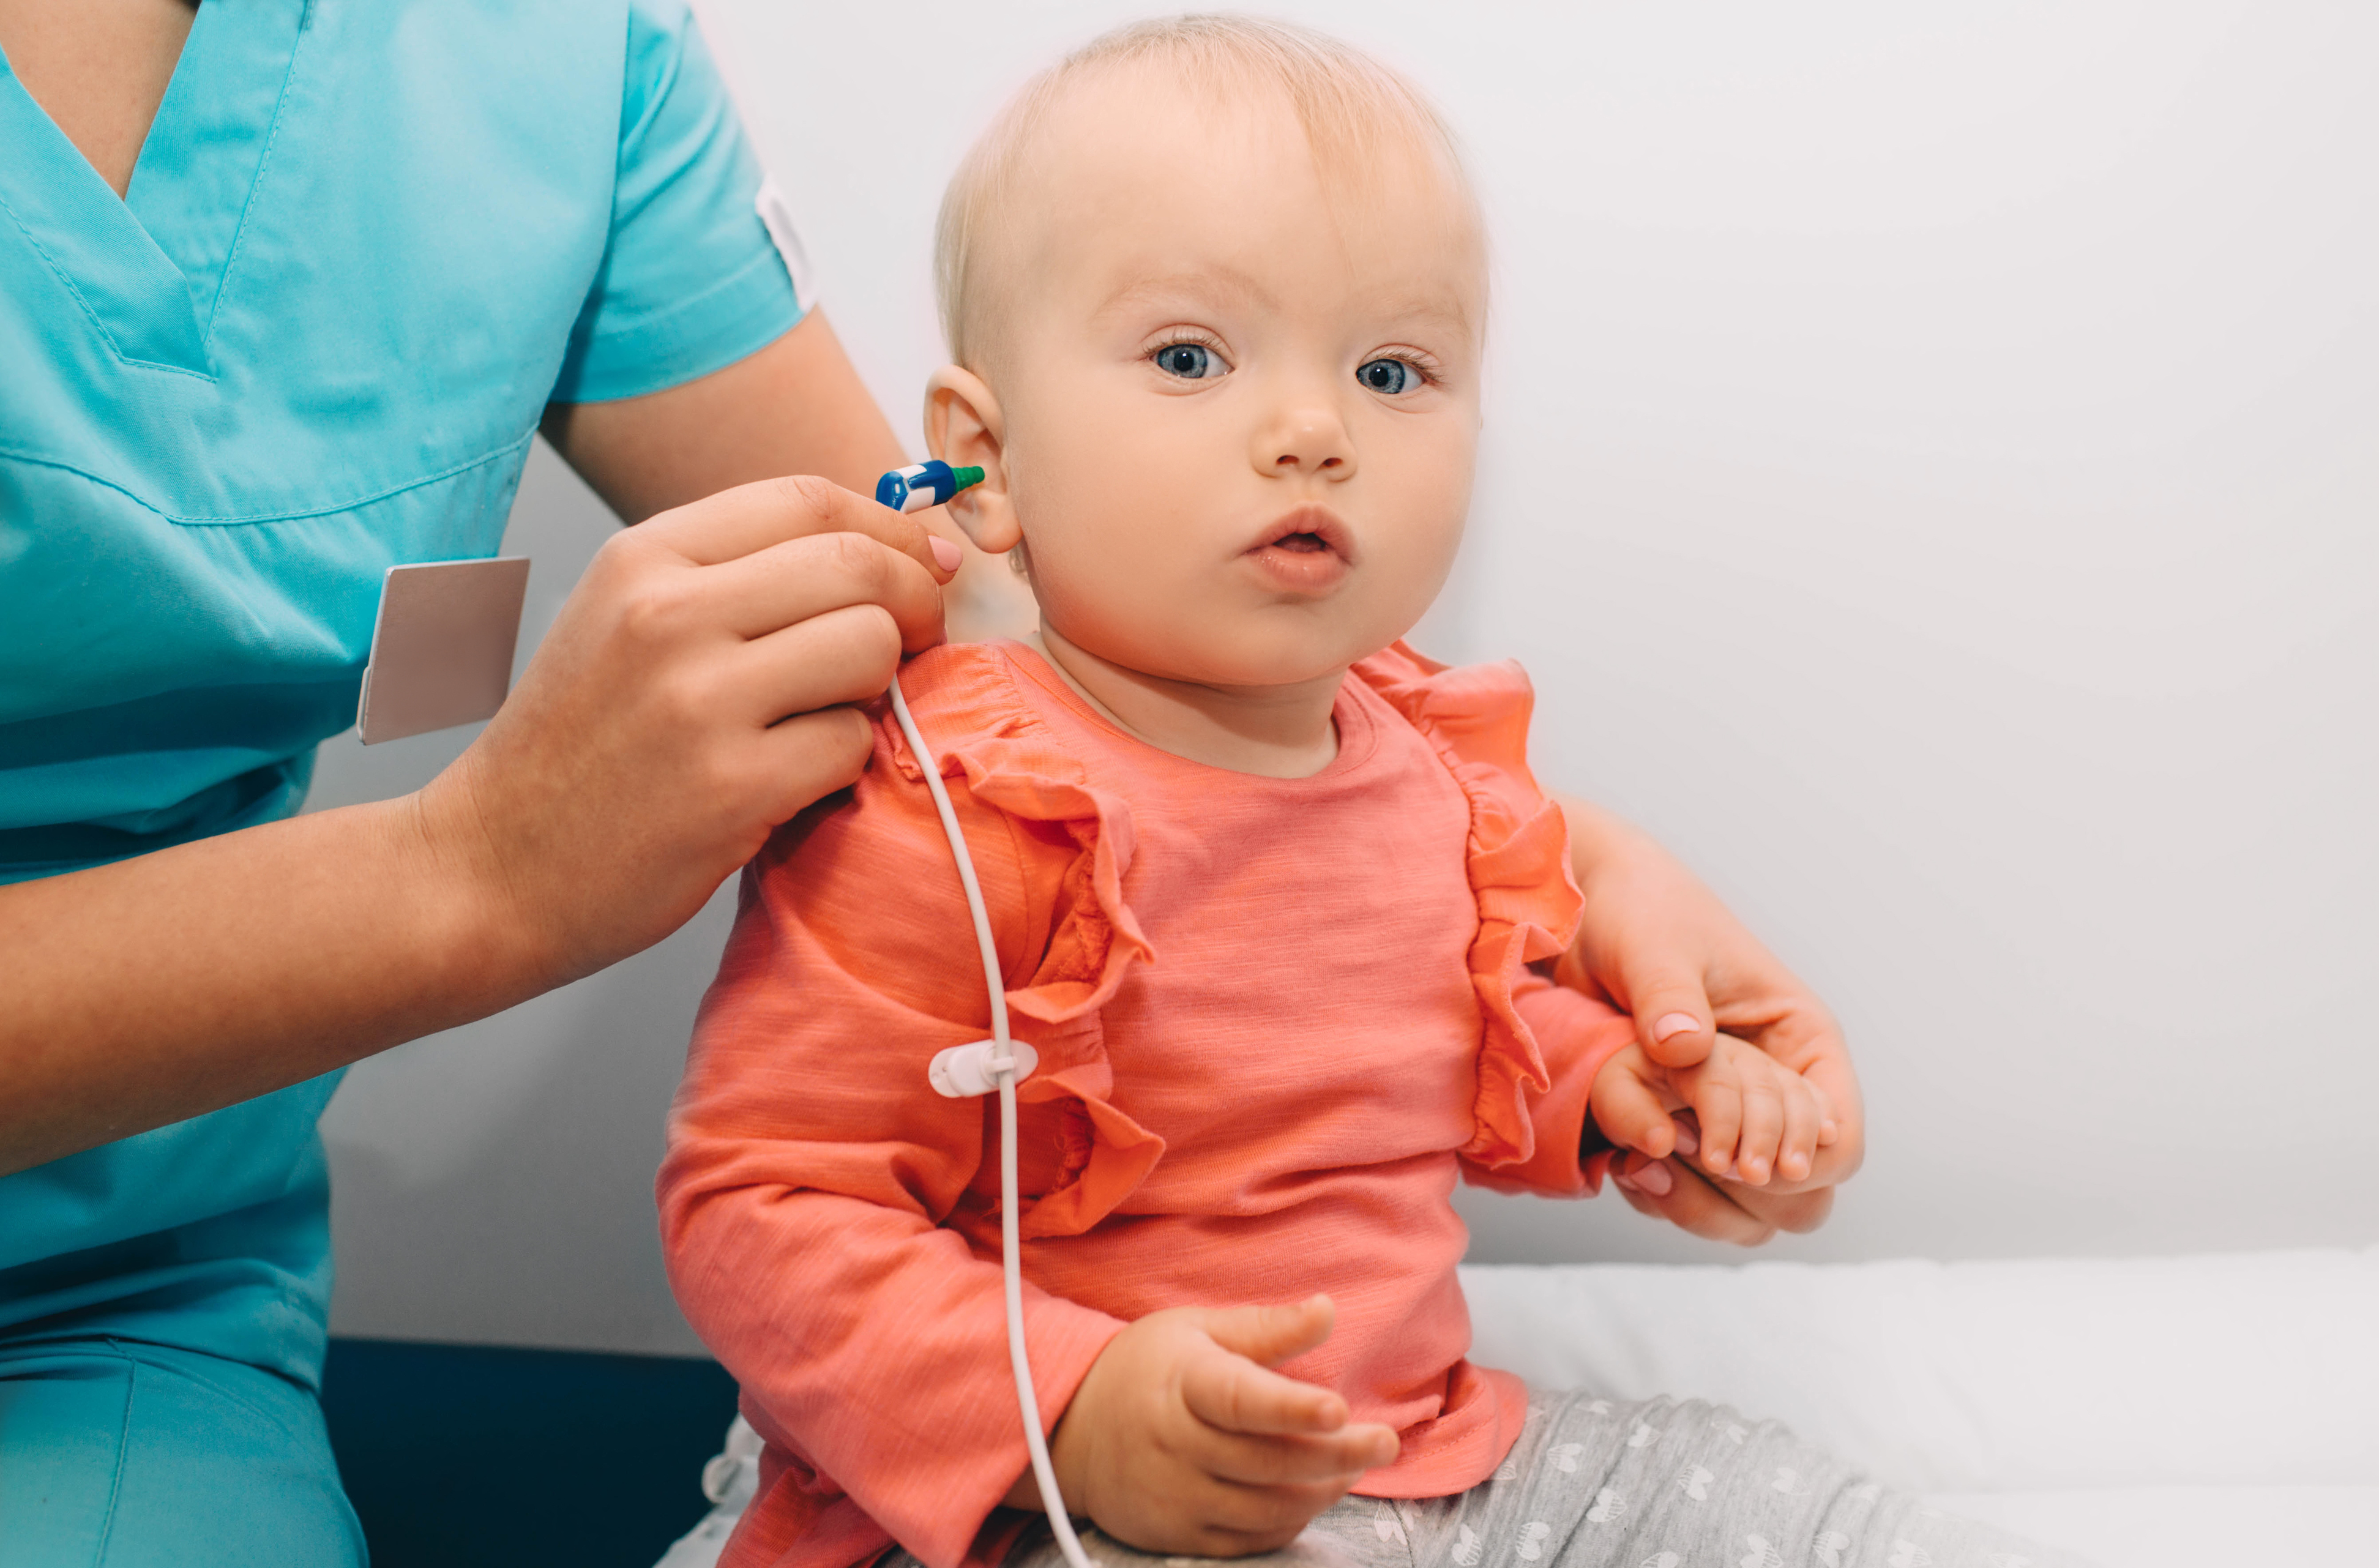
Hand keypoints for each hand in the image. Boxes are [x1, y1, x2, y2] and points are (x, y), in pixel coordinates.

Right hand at [420, 475, 958, 988]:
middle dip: (914, 603)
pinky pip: (850, 743)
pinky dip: (844, 763)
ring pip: (869, 647)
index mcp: (643, 559)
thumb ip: (738, 577)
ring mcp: (698, 700)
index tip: (924, 563)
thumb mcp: (627, 622)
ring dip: (878, 687)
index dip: (891, 529)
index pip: (808, 500)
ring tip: (831, 716)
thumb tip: (898, 548)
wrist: (491, 869)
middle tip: (915, 644)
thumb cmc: (576, 749)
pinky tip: (795, 779)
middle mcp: (667, 613)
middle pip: (857, 567)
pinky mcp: (731, 786)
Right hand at [1012, 1296, 1399, 1556]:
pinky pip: (1248, 1538)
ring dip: (1321, 1490)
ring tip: (1354, 1465)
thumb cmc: (1146, 1368)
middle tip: (1385, 1443)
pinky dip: (1289, 1521)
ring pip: (1267, 1506)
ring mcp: (1176, 1494)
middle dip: (1338, 1455)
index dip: (1292, 1407)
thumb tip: (1328, 1309)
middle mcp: (1178, 1444)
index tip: (1340, 1408)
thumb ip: (1265, 1329)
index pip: (1242, 1399)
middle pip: (1269, 1461)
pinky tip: (1311, 1494)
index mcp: (1184, 1383)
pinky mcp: (1176, 1532)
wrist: (1069, 1430)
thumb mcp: (1197, 1330)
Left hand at [1554, 795, 1865, 1224]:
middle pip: (1805, 1195)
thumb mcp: (1655, 945)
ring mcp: (1728, 1117)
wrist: (1581, 912)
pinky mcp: (1678, 1130)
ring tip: (1640, 1167)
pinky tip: (1621, 1165)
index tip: (1740, 1162)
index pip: (1839, 1138)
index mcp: (1800, 1041)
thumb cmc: (1640, 912)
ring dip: (1699, 1205)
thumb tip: (1686, 1047)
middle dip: (1747, 1197)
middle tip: (1679, 1161)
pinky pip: (1690, 1194)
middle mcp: (1775, 1088)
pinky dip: (1662, 1194)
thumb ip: (1670, 994)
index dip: (1802, 1165)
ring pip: (1748, 1210)